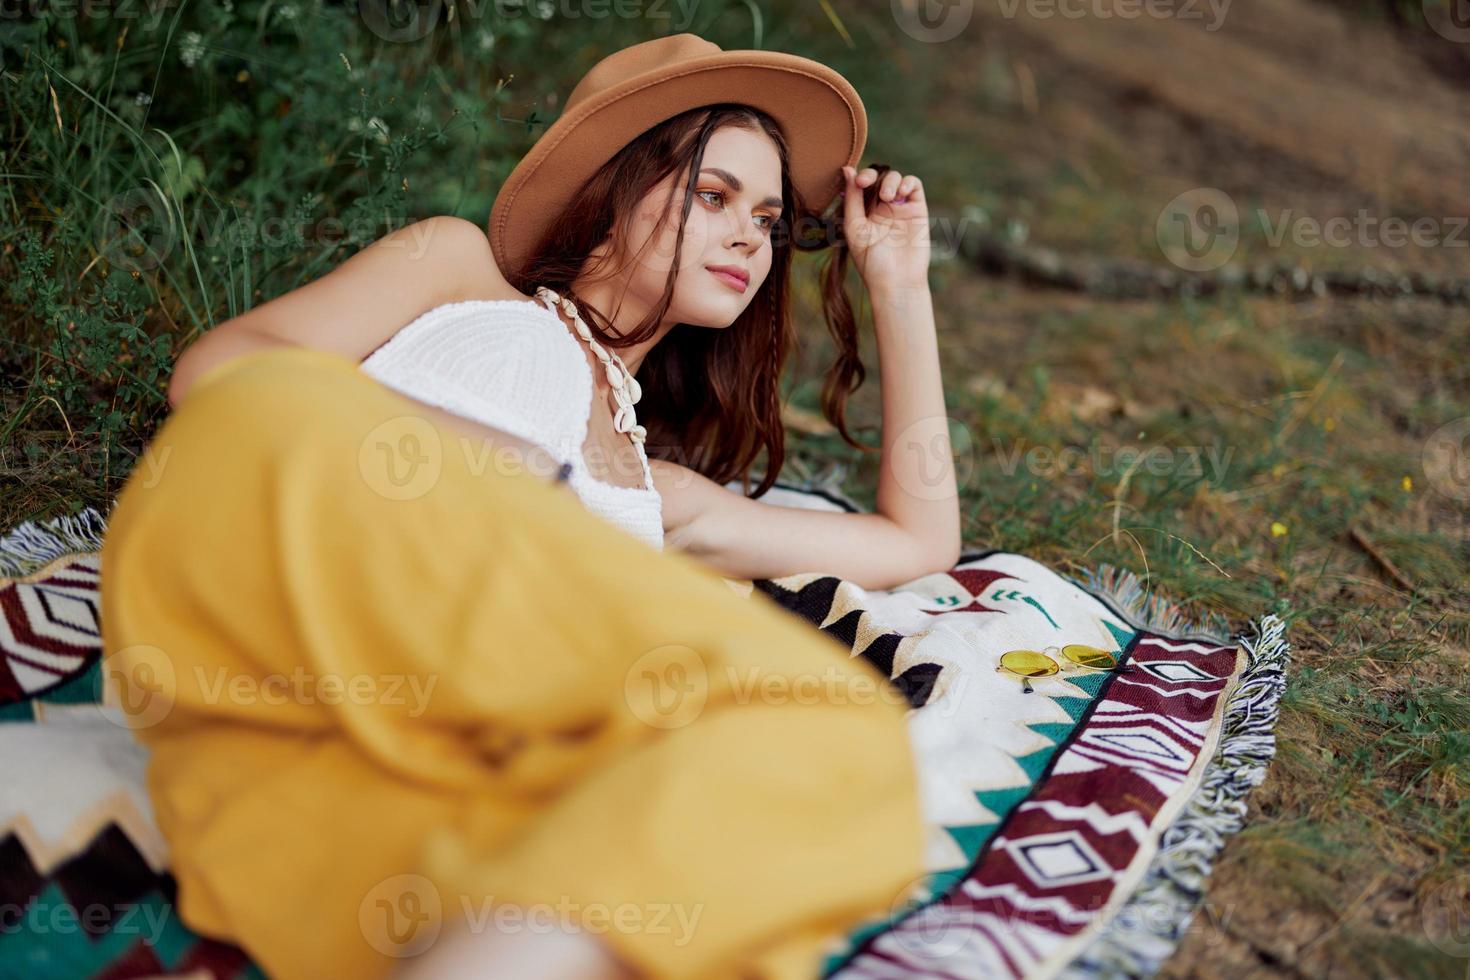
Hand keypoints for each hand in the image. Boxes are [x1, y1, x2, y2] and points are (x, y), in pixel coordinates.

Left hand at [840, 164, 929, 292]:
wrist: (896, 281)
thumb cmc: (871, 261)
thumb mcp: (855, 227)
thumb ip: (851, 199)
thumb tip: (847, 169)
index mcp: (865, 213)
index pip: (863, 184)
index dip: (861, 177)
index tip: (858, 182)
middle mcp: (883, 209)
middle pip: (880, 177)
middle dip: (873, 175)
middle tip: (867, 183)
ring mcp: (901, 209)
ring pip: (897, 178)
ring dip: (891, 180)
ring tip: (887, 197)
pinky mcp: (917, 210)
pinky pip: (914, 186)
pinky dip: (908, 182)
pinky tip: (900, 192)